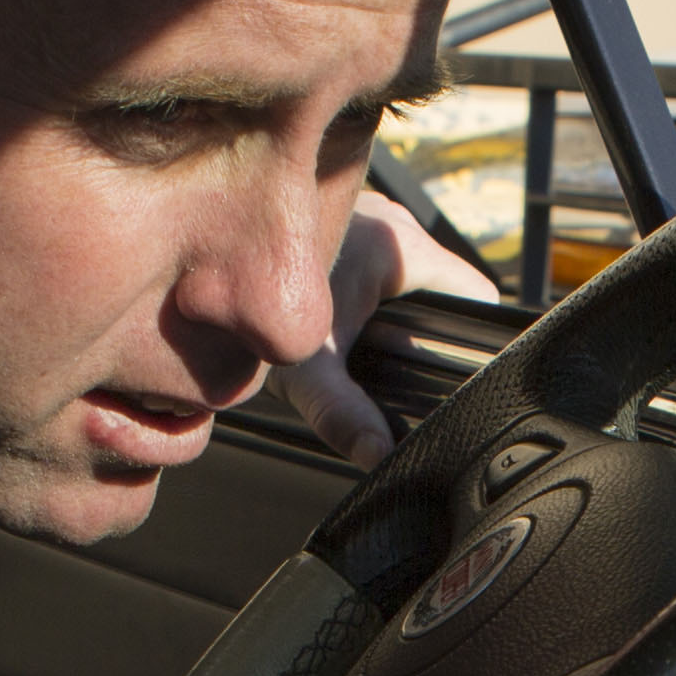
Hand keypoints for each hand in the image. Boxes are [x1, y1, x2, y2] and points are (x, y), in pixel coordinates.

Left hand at [272, 191, 494, 462]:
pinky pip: (382, 272)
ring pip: (412, 282)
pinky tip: (353, 333)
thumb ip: (343, 413)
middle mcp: (393, 223)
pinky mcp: (346, 230)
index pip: (476, 297)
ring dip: (402, 320)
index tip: (460, 380)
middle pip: (445, 294)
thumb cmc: (247, 291)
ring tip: (382, 358)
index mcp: (401, 245)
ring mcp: (370, 221)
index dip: (475, 342)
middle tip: (412, 378)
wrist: (198, 248)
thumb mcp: (303, 366)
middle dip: (432, 338)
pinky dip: (375, 303)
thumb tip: (381, 454)